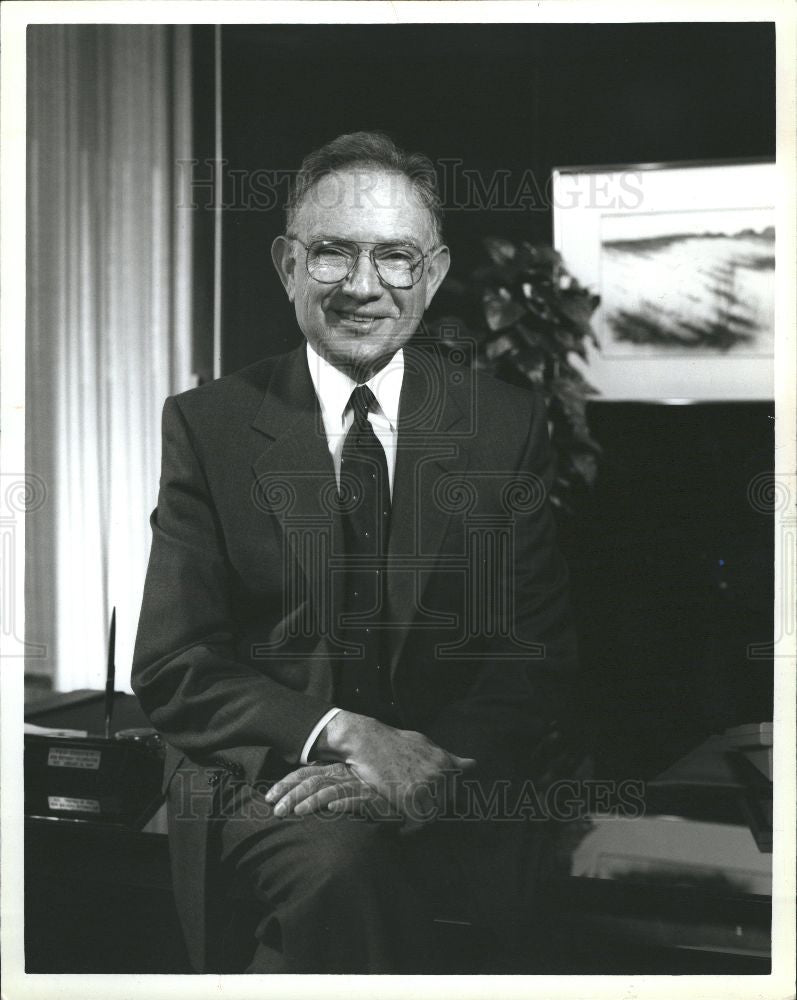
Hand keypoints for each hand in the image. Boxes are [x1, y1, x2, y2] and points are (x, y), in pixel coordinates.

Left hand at [264, 761, 395, 819]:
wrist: (399, 796)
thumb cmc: (367, 794)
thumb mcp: (341, 788)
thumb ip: (322, 790)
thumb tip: (294, 801)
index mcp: (333, 771)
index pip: (304, 774)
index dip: (285, 784)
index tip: (268, 798)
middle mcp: (343, 775)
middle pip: (312, 781)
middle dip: (291, 794)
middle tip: (276, 810)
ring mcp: (358, 785)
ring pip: (330, 790)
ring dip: (312, 800)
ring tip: (297, 812)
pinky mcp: (373, 797)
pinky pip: (357, 800)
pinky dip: (344, 803)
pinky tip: (331, 810)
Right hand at [314, 712, 476, 830]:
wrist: (367, 740)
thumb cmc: (395, 742)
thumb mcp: (425, 744)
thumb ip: (449, 758)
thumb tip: (473, 764)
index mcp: (444, 762)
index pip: (452, 793)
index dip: (439, 802)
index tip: (427, 806)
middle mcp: (438, 773)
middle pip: (442, 806)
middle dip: (429, 813)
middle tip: (414, 815)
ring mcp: (424, 785)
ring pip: (430, 816)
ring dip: (419, 822)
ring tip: (407, 822)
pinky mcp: (408, 796)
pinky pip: (416, 821)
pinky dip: (409, 829)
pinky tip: (402, 829)